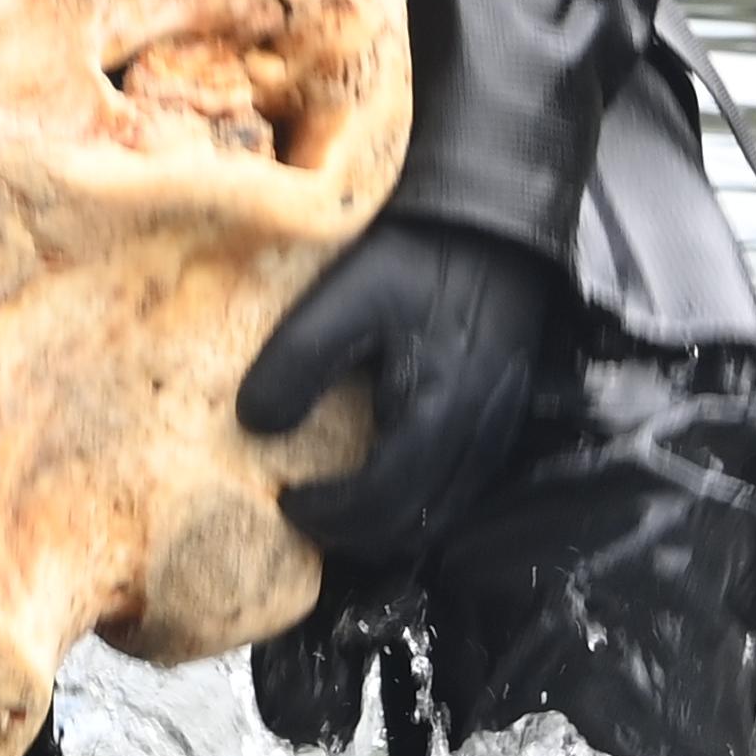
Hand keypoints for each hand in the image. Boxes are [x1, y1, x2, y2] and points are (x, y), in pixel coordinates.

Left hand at [235, 220, 565, 558]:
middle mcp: (477, 438)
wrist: (495, 223)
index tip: (282, 500)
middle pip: (416, 524)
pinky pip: (458, 486)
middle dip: (354, 532)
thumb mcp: (346, 298)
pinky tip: (380, 472)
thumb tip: (255, 426)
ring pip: (441, 514)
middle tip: (302, 511)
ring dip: (386, 522)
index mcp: (440, 415)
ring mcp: (496, 432)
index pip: (384, 504)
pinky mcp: (500, 418)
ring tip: (335, 500)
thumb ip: (299, 360)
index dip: (329, 517)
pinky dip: (414, 499)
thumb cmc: (419, 258)